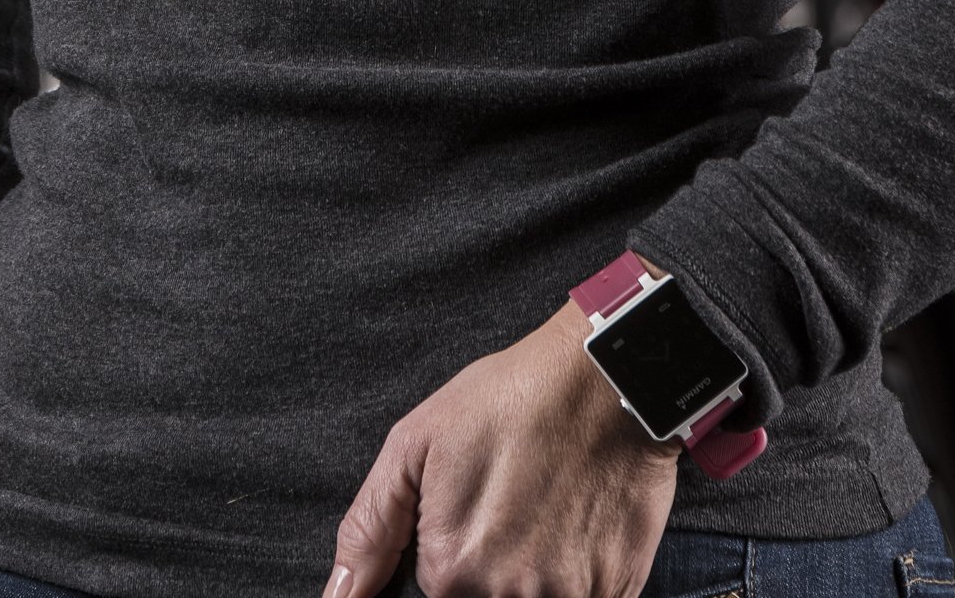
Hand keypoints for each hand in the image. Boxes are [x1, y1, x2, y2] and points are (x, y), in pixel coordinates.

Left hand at [325, 299, 677, 597]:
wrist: (607, 378)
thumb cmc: (511, 399)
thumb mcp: (417, 442)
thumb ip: (370, 527)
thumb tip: (338, 596)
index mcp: (452, 570)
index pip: (437, 590)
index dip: (453, 549)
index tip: (477, 512)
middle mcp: (507, 597)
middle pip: (484, 597)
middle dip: (493, 562)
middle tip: (514, 504)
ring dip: (536, 570)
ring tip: (545, 511)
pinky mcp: (616, 593)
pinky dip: (577, 573)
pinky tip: (576, 524)